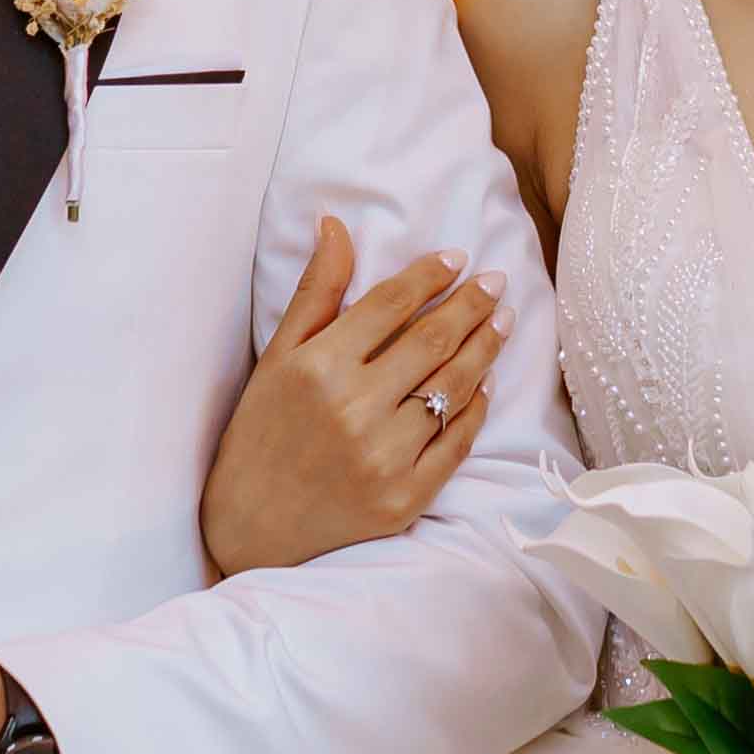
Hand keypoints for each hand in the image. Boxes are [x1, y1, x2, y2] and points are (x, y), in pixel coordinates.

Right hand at [199, 215, 500, 578]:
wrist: (251, 529)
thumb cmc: (261, 434)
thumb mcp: (277, 359)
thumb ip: (315, 292)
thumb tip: (335, 224)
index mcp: (319, 368)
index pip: (390, 305)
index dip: (428, 276)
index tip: (456, 257)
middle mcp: (355, 409)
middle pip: (432, 340)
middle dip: (472, 303)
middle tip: (496, 281)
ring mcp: (384, 457)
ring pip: (452, 387)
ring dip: (484, 348)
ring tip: (503, 320)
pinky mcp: (405, 497)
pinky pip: (455, 442)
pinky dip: (475, 408)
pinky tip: (485, 383)